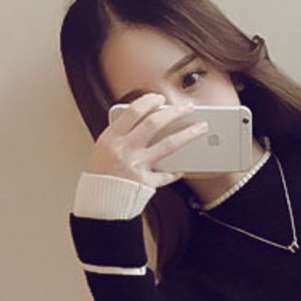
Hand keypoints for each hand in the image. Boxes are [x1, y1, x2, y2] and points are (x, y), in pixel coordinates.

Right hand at [83, 92, 207, 188]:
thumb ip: (123, 135)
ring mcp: (136, 166)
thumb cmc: (102, 173)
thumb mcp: (104, 148)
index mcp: (111, 137)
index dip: (149, 102)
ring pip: (168, 145)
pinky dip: (176, 171)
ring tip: (200, 127)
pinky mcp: (146, 183)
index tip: (160, 98)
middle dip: (174, 112)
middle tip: (188, 107)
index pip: (133, 112)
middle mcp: (124, 149)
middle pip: (154, 124)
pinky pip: (167, 175)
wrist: (99, 203)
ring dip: (187, 134)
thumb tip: (148, 121)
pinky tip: (183, 167)